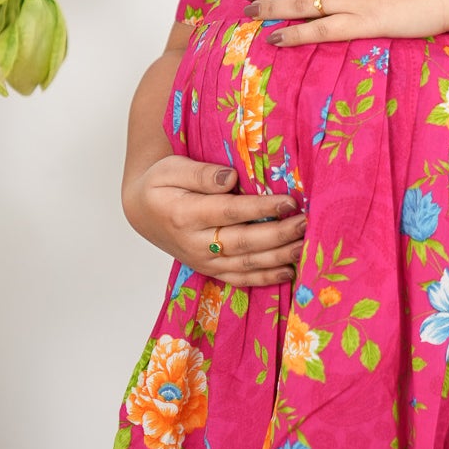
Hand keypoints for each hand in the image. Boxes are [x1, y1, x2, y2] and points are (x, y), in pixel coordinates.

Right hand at [122, 156, 305, 289]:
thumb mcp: (171, 169)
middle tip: (306, 222)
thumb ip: (201, 173)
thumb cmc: (159, 184)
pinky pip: (240, 279)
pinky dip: (265, 278)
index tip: (289, 201)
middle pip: (243, 242)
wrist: (142, 212)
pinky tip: (289, 272)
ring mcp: (203, 261)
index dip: (261, 207)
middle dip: (278, 234)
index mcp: (185, 214)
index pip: (230, 212)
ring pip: (246, 264)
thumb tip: (231, 177)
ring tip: (305, 246)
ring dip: (278, 257)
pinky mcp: (211, 270)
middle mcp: (195, 243)